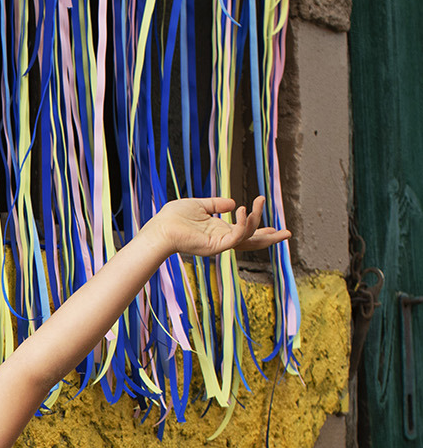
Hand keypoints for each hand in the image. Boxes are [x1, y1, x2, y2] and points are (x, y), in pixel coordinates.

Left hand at [149, 196, 290, 257]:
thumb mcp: (199, 205)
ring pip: (248, 237)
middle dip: (271, 238)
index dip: (260, 229)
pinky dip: (243, 224)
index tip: (275, 227)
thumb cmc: (174, 218)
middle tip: (288, 233)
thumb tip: (232, 202)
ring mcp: (220, 244)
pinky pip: (237, 236)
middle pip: (252, 242)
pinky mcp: (216, 246)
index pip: (245, 232)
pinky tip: (242, 209)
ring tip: (257, 202)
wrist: (159, 228)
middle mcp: (222, 239)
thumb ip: (216, 204)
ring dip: (256, 219)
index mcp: (219, 231)